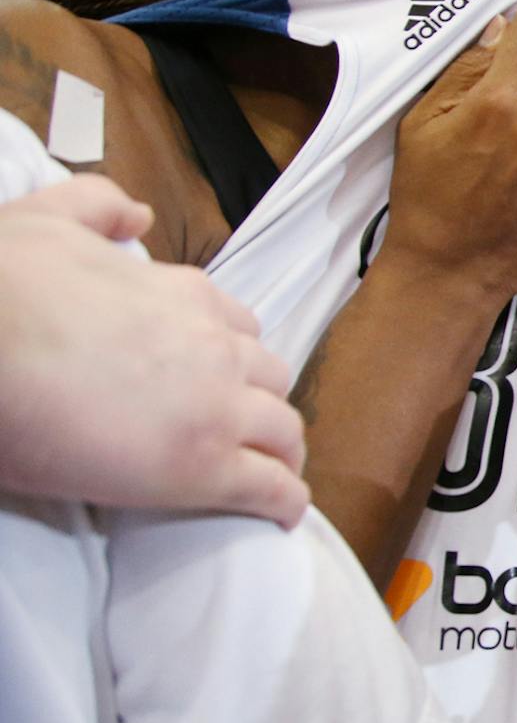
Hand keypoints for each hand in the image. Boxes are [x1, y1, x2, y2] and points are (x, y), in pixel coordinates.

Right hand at [0, 177, 307, 526]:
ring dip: (280, 450)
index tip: (220, 378)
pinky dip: (284, 500)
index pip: (236, 327)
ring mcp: (216, 407)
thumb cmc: (1, 288)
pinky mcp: (201, 466)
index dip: (232, 356)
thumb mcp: (49, 220)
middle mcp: (214, 347)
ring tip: (270, 473)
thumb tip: (136, 212)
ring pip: (281, 429)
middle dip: (261, 403)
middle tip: (245, 432)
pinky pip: (269, 486)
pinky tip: (282, 514)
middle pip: (268, 378)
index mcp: (184, 296)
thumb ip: (98, 207)